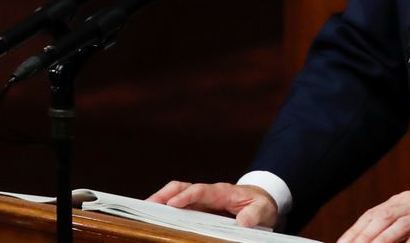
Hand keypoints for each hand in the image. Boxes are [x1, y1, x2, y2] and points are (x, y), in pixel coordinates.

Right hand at [146, 181, 279, 228]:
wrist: (262, 200)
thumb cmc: (261, 204)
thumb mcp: (263, 210)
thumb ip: (254, 215)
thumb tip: (243, 222)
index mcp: (222, 192)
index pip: (200, 190)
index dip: (186, 197)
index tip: (173, 205)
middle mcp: (209, 193)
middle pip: (181, 187)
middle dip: (164, 194)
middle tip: (148, 205)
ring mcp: (202, 199)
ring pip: (177, 194)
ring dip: (161, 200)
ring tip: (146, 210)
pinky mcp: (199, 206)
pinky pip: (180, 204)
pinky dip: (167, 207)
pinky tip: (157, 216)